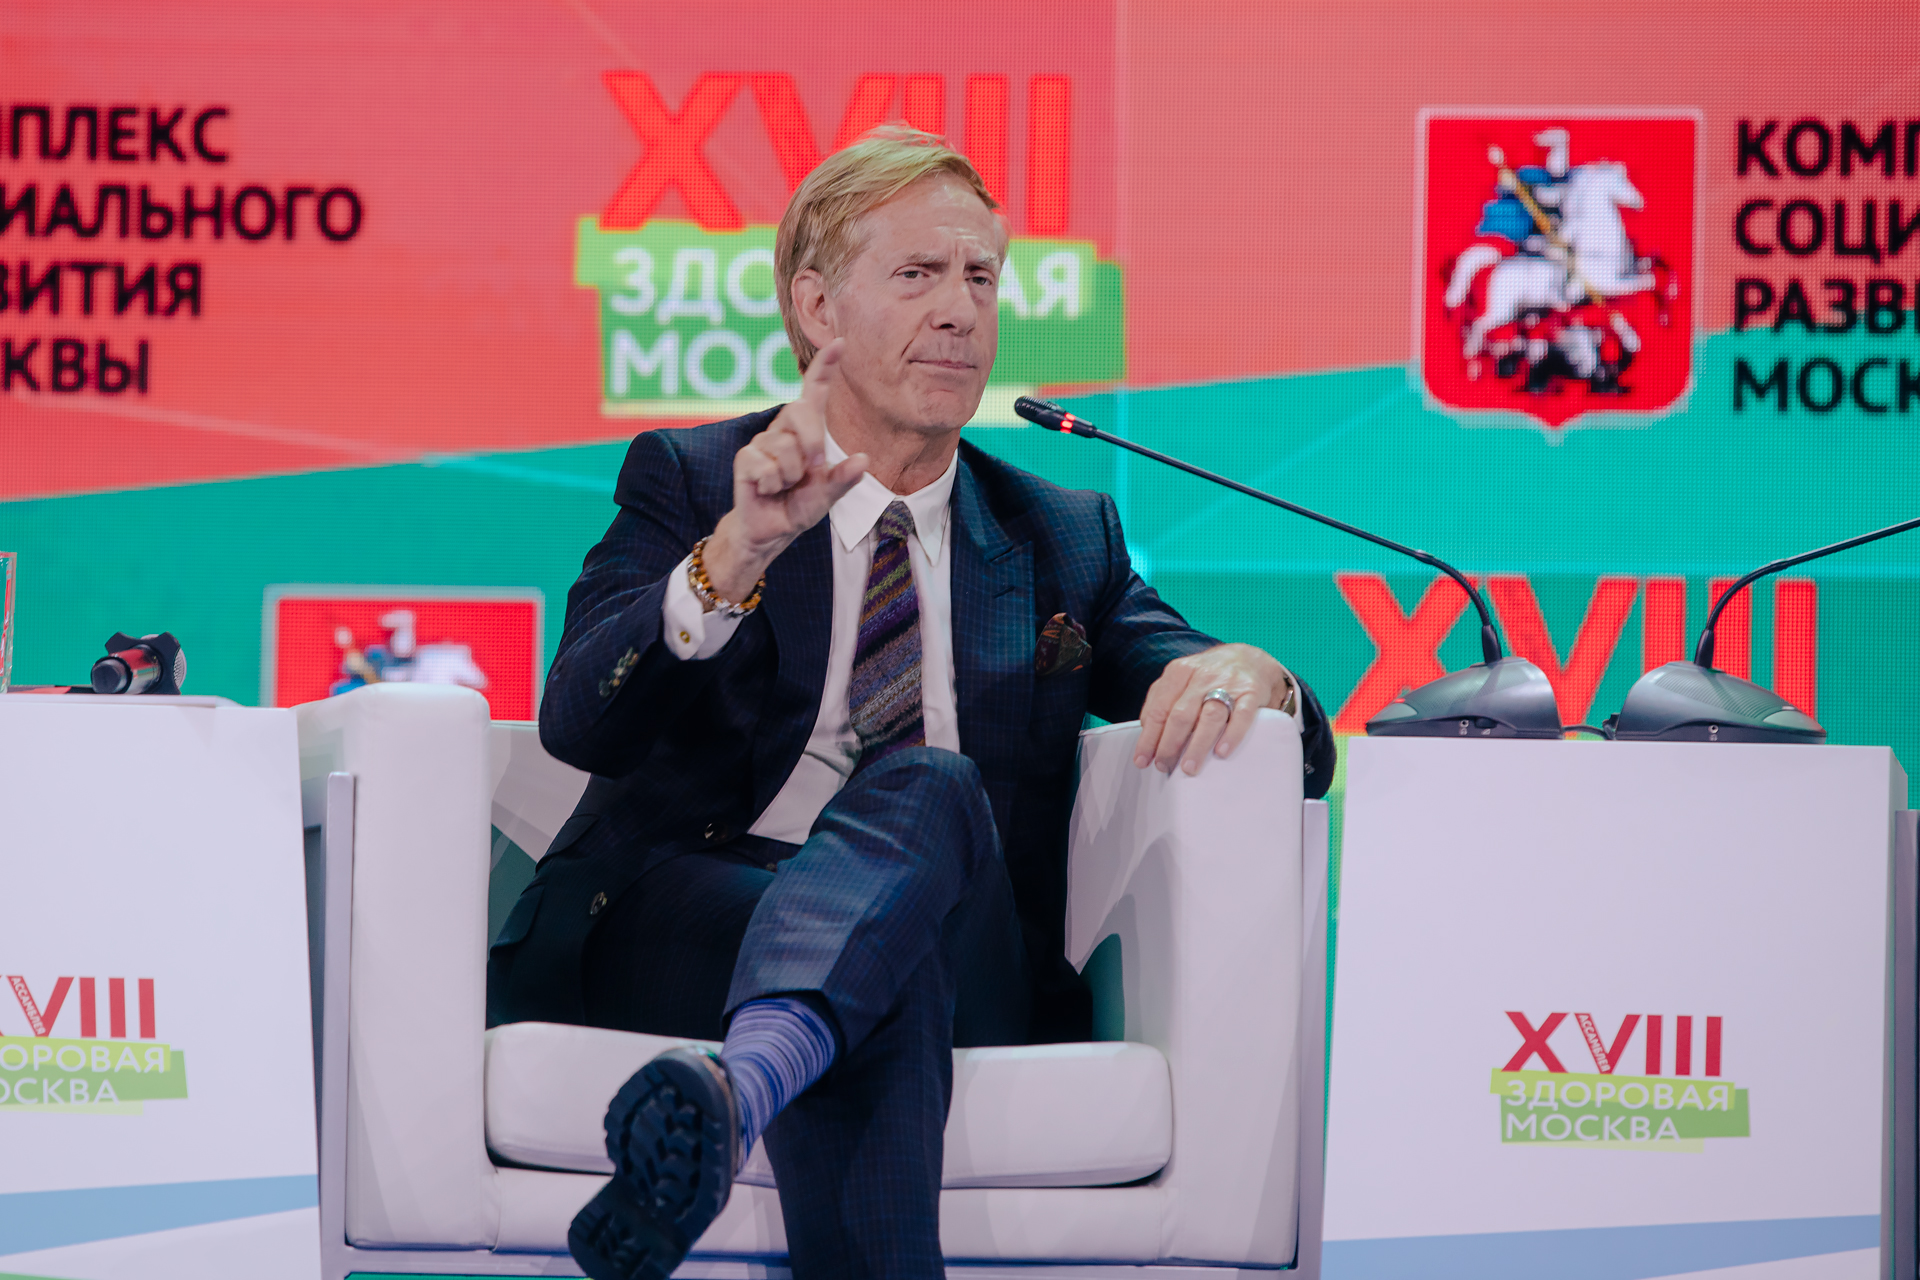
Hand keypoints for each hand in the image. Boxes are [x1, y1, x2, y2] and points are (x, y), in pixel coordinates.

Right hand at [702, 339, 867, 600]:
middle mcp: (782, 429)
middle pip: (799, 412)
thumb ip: (843, 479)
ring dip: (792, 475)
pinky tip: (767, 490)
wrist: (771, 530)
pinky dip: (774, 485)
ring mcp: (761, 442)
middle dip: (811, 441)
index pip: (813, 392)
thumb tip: (863, 460)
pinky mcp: (745, 458)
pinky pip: (767, 467)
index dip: (825, 367)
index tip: (840, 343)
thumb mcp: (828, 495)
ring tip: (785, 486)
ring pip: (785, 447)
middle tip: (811, 469)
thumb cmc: (799, 506)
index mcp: (805, 431)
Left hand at [1133, 643, 1294, 775]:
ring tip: (1189, 768)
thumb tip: (1146, 732)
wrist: (1251, 660)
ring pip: (1209, 717)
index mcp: (1179, 672)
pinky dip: (1231, 735)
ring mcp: (1228, 684)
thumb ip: (1160, 700)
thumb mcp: (1180, 679)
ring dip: (1197, 746)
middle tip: (1164, 766)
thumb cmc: (1208, 677)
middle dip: (1169, 745)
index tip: (1143, 761)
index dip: (1149, 738)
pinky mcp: (1251, 693)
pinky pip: (1241, 716)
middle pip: (1181, 715)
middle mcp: (1202, 676)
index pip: (1159, 710)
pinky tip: (1221, 753)